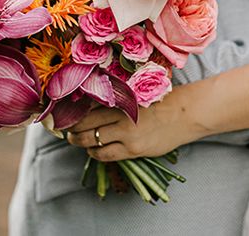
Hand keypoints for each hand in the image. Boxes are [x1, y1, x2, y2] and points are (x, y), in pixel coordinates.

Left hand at [66, 87, 203, 161]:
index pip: (87, 106)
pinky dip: (95, 153)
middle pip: (85, 124)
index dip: (72, 112)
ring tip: (74, 140)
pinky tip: (92, 151)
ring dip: (80, 141)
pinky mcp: (134, 150)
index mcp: (120, 99)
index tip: (63, 113)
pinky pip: (107, 154)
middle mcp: (120, 116)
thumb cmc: (160, 100)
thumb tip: (91, 104)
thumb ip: (116, 99)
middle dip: (71, 128)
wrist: (184, 114)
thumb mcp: (136, 94)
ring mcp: (126, 134)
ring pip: (92, 140)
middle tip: (63, 129)